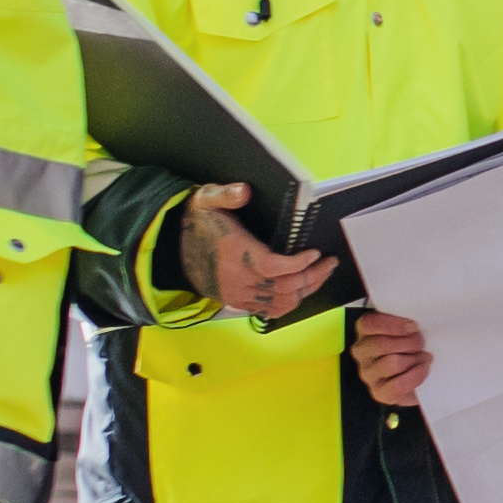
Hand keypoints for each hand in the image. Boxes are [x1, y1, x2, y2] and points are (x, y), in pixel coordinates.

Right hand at [178, 181, 335, 323]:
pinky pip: (270, 312)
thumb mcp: (207, 200)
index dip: (299, 263)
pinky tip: (301, 290)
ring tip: (320, 275)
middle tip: (329, 263)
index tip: (316, 253)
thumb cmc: (197, 224)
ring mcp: (237, 294)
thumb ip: (226, 194)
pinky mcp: (237, 302)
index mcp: (234, 253)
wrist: (172, 249)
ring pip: (281, 303)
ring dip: (305, 291)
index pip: (274, 267)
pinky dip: (289, 303)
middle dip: (312, 276)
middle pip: (284, 288)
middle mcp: (237, 278)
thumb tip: (244, 191)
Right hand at [351, 310, 432, 407]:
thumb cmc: (411, 347)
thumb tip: (415, 323)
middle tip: (421, 342)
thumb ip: (405, 322)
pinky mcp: (378, 393)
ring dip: (413, 359)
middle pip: (381, 344)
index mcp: (365, 332)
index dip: (393, 324)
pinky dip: (415, 376)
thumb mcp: (407, 329)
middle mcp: (362, 352)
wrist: (418, 375)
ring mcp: (368, 374)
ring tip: (423, 357)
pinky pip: (397, 385)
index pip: (369, 324)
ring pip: (391, 363)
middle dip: (408, 342)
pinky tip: (423, 369)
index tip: (414, 326)